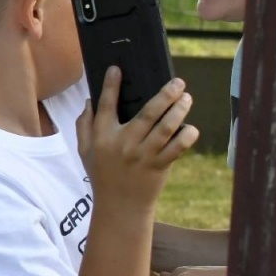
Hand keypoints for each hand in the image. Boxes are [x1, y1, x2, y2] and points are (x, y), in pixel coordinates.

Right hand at [78, 69, 196, 211]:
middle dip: (164, 95)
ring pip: (165, 128)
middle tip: (178, 82)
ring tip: (187, 98)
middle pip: (146, 114)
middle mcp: (123, 144)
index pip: (105, 106)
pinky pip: (176, 149)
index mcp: (103, 137)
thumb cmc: (102, 174)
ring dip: (178, 111)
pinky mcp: (159, 166)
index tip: (116, 69)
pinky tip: (191, 128)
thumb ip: (84, 125)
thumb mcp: (85, 150)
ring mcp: (143, 156)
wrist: (119, 206)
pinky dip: (186, 138)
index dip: (110, 86)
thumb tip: (89, 101)